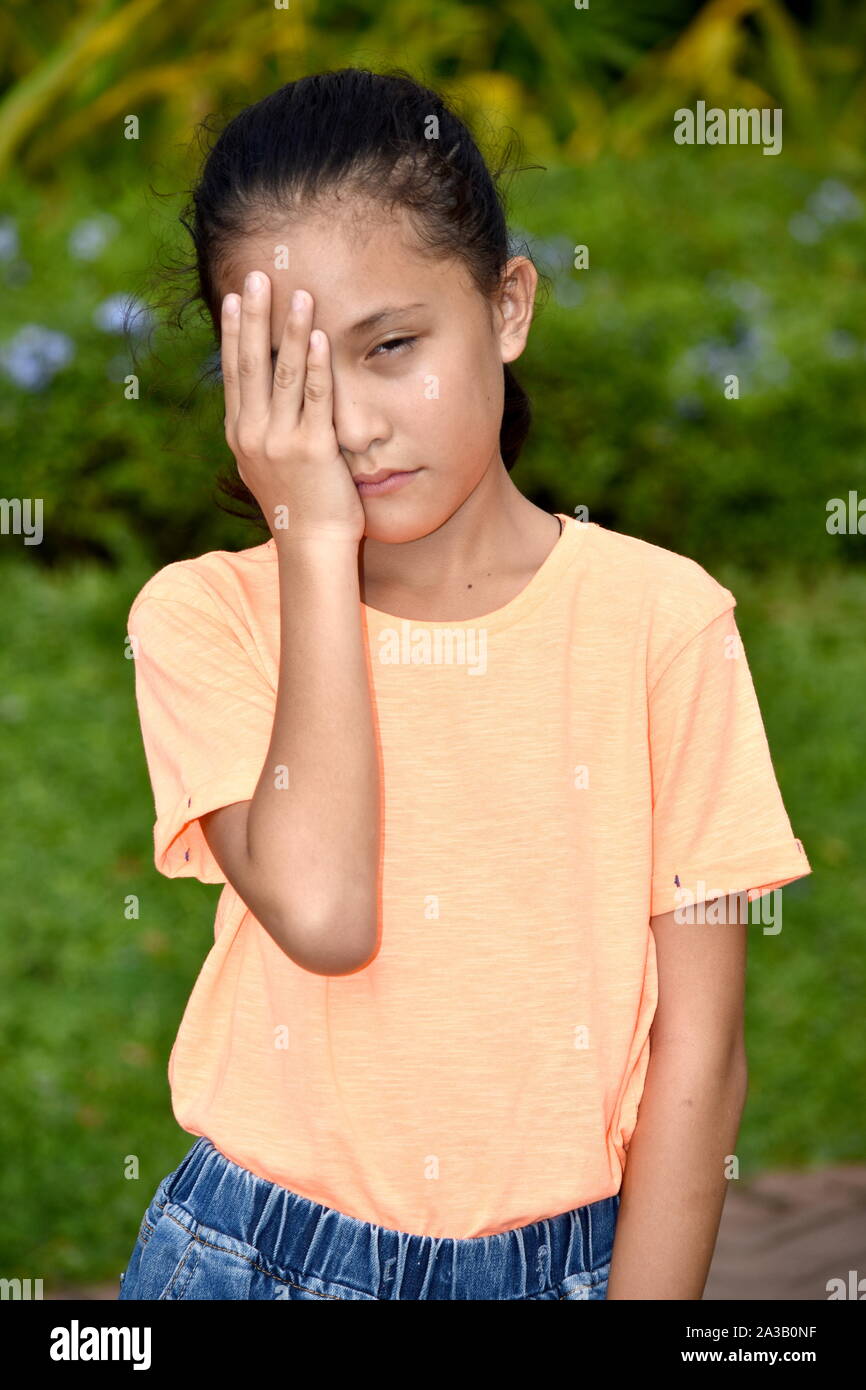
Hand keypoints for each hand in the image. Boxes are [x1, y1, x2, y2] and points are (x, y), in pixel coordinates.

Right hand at [221, 273, 365, 544]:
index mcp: (239, 435)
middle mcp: (253, 434)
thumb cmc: (297, 506)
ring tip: (298, 294)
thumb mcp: (267, 466)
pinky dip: (318, 366)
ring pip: (284, 374)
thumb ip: (263, 431)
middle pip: (251, 364)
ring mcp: (281, 441)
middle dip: (255, 317)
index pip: (234, 372)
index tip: (236, 296)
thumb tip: (262, 401)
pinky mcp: (313, 449)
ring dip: (290, 331)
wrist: (311, 546)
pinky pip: (316, 398)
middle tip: (257, 276)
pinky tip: (321, 337)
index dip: (235, 332)